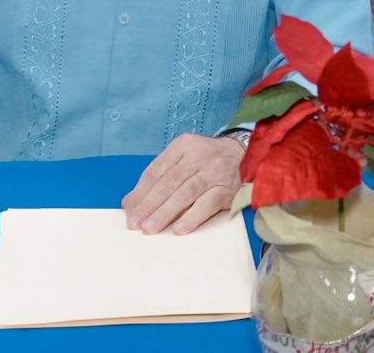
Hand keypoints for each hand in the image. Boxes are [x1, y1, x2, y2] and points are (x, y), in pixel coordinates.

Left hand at [120, 132, 246, 234]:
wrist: (244, 156)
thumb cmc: (207, 161)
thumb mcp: (182, 159)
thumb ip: (158, 177)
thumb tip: (130, 202)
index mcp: (182, 146)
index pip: (156, 170)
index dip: (141, 192)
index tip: (129, 211)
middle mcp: (198, 156)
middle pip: (168, 182)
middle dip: (149, 205)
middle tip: (135, 224)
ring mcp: (214, 172)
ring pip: (185, 193)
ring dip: (165, 212)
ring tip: (150, 228)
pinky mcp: (227, 188)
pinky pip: (207, 204)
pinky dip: (192, 217)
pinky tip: (179, 229)